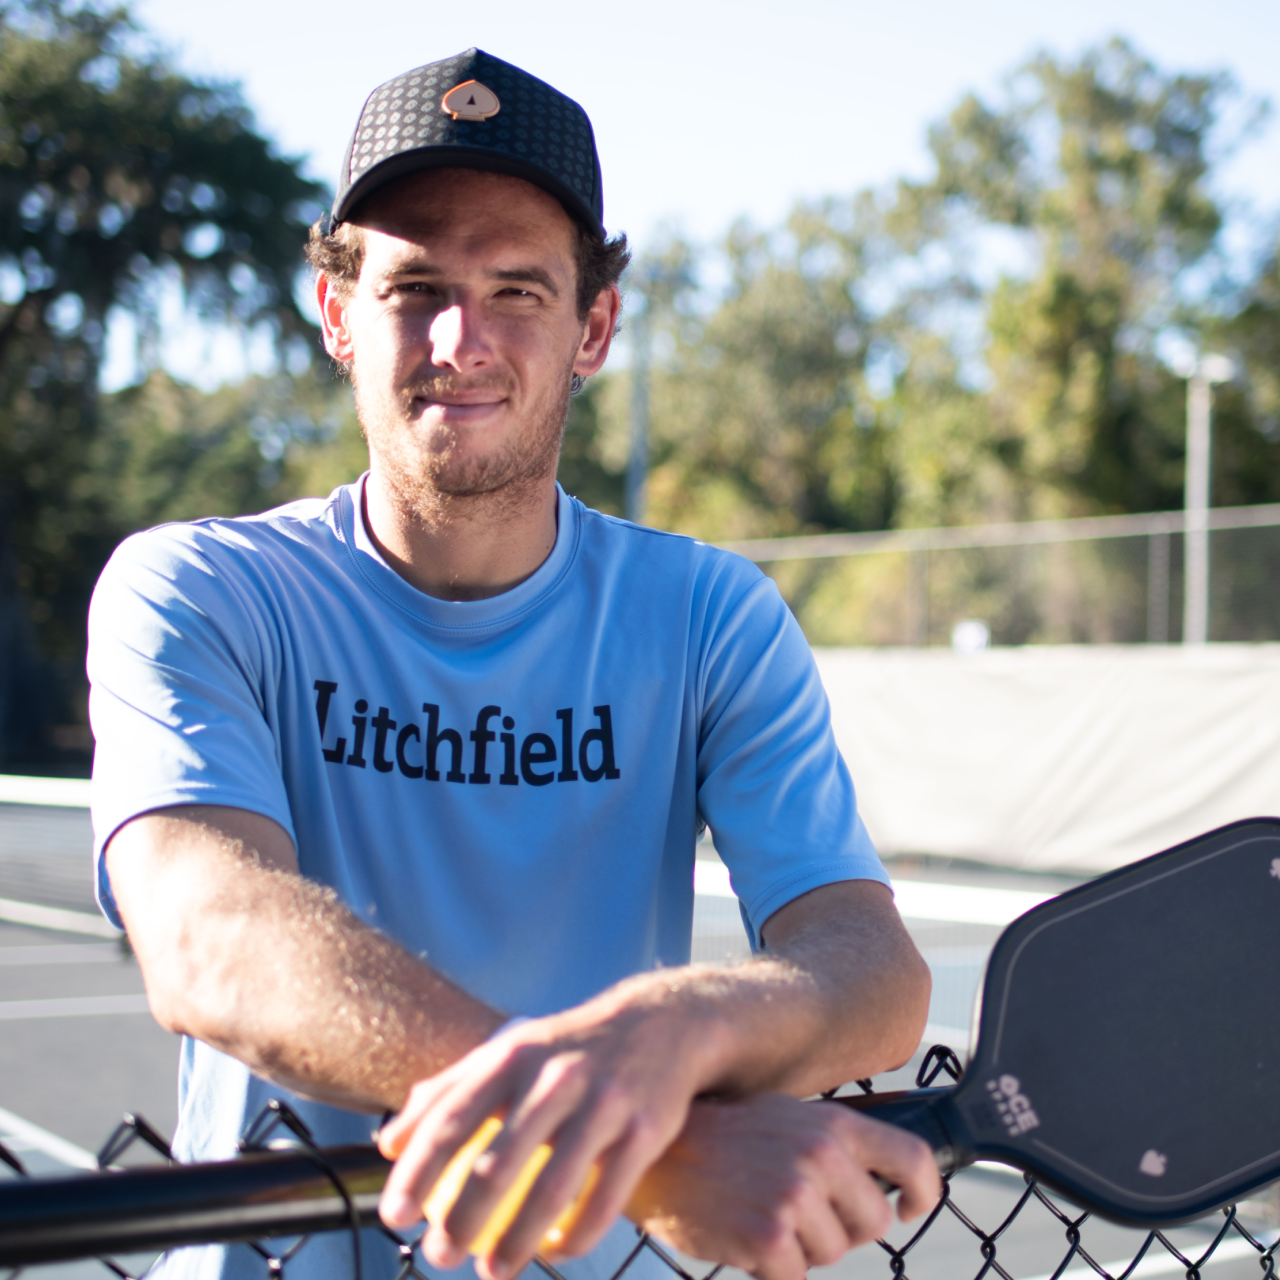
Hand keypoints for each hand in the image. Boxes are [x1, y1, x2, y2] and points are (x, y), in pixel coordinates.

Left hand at [377, 994, 724, 1279]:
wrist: (662, 1023)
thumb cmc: (567, 1047)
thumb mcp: (511, 1048)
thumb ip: (450, 1088)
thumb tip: (388, 1143)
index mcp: (516, 1055)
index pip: (453, 1117)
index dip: (417, 1170)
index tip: (394, 1216)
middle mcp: (558, 1075)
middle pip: (499, 1161)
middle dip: (461, 1219)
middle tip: (438, 1255)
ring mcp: (605, 1101)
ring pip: (555, 1187)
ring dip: (517, 1240)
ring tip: (491, 1272)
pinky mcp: (646, 1128)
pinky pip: (608, 1197)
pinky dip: (578, 1235)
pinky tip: (556, 1255)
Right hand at [627, 1094, 941, 1279]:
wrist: (659, 1154)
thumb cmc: (724, 1137)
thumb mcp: (787, 1117)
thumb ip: (836, 1143)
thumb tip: (885, 1182)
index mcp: (833, 1123)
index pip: (914, 1158)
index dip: (923, 1193)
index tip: (908, 1208)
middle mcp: (821, 1154)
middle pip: (874, 1223)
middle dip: (841, 1228)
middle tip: (796, 1211)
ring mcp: (796, 1194)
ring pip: (834, 1253)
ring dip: (802, 1248)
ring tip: (761, 1213)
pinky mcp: (771, 1236)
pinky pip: (796, 1277)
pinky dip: (772, 1269)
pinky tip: (744, 1235)